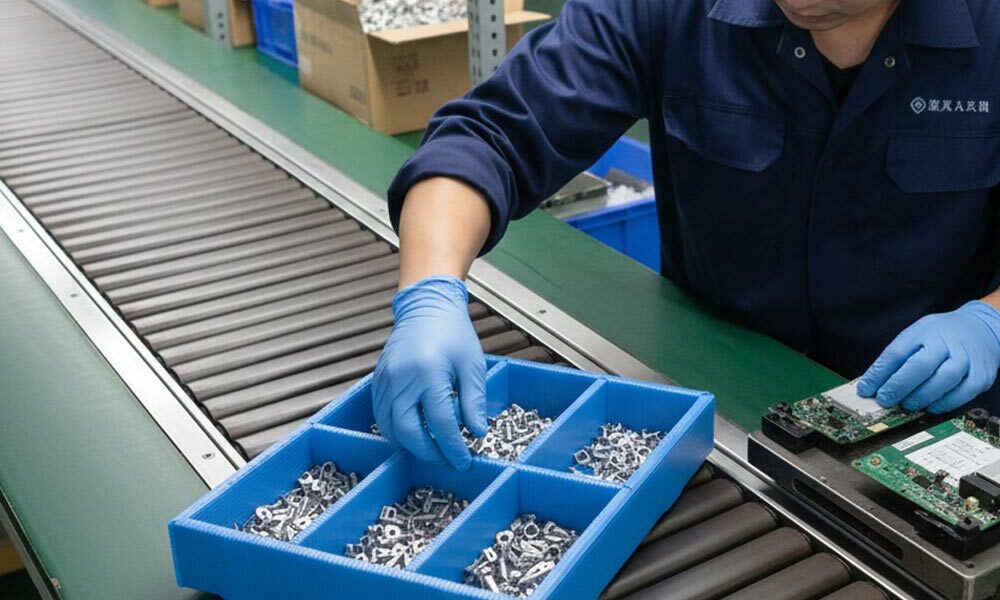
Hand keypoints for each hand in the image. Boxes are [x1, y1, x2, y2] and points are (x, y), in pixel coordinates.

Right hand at [372, 276, 487, 468]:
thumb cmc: (452, 331)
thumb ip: (473, 401)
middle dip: (429, 452)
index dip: (453, 447)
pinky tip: (412, 432)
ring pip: (390, 427)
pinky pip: (380, 414)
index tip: (463, 461)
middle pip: (409, 432)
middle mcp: (402, 379)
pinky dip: (394, 429)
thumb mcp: (472, 365)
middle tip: (446, 460)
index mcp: (429, 373)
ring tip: (431, 449)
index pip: (441, 423)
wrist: (427, 306)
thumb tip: (476, 432)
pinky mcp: (378, 379)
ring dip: (410, 444)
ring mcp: (386, 380)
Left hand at [858, 301, 999, 413]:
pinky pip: (962, 394)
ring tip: (907, 405)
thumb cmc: (941, 336)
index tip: (865, 389)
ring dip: (920, 397)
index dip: (878, 374)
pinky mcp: (982, 375)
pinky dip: (944, 404)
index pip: (896, 353)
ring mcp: (966, 359)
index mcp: (924, 331)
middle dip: (898, 386)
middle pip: (920, 366)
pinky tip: (931, 407)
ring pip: (943, 380)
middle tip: (885, 400)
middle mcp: (947, 343)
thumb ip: (896, 358)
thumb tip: (872, 384)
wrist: (981, 329)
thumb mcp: (916, 336)